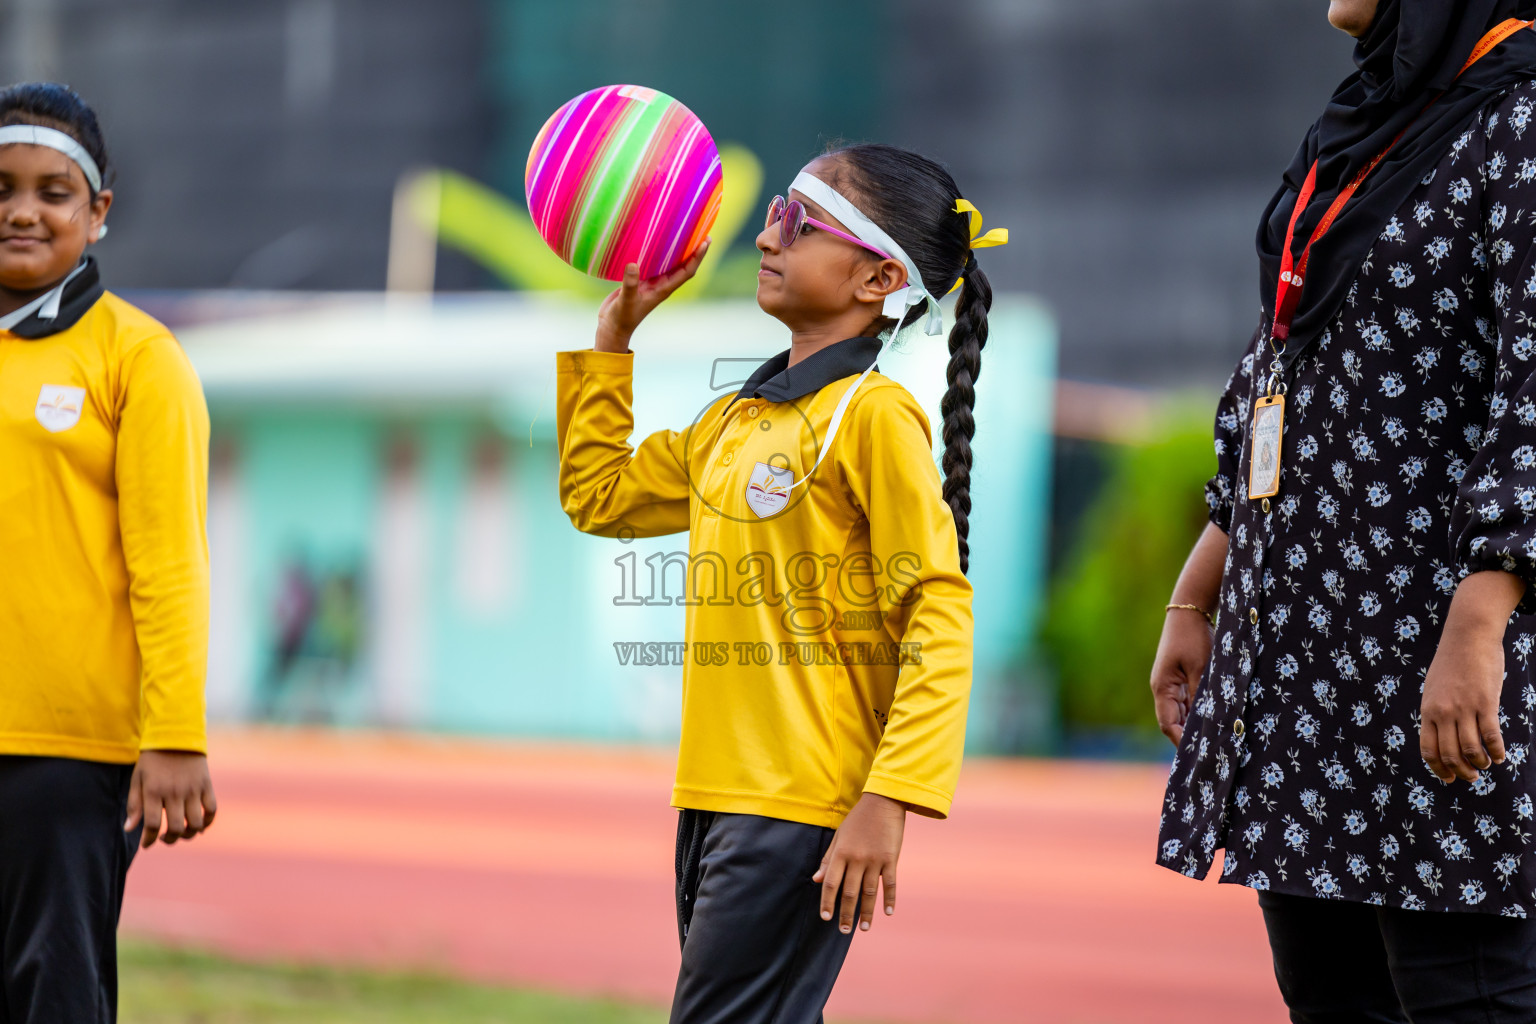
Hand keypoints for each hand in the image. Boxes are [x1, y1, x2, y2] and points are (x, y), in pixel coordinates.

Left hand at [125, 750, 216, 848]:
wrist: (176, 736)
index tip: (147, 844)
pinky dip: (207, 822)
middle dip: (170, 839)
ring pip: (196, 823)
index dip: (149, 839)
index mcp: (154, 791)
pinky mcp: (206, 785)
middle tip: (165, 837)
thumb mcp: (137, 780)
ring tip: (182, 831)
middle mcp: (174, 792)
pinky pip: (211, 810)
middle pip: (176, 828)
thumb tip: (129, 829)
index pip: (152, 824)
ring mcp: (193, 789)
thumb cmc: (153, 761)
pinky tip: (199, 824)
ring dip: (189, 833)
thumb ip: (134, 805)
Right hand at [594, 239, 710, 351]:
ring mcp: (651, 282)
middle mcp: (661, 284)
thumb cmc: (621, 317)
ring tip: (682, 230)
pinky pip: (652, 262)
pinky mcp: (640, 279)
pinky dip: (656, 251)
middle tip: (700, 229)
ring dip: (676, 248)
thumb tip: (633, 264)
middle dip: (692, 248)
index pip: (687, 271)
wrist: (612, 326)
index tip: (705, 241)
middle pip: (682, 263)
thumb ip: (629, 284)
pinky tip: (654, 240)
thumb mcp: (626, 301)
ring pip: (668, 261)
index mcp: (663, 289)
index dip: (697, 257)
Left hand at [813, 792, 904, 934]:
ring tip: (864, 928)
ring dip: (867, 912)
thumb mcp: (839, 837)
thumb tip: (816, 879)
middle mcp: (857, 859)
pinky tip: (887, 912)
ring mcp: (875, 860)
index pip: (831, 883)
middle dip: (846, 914)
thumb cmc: (858, 819)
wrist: (882, 802)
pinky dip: (889, 899)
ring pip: (869, 892)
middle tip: (844, 931)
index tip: (826, 918)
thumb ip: (828, 859)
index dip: (827, 902)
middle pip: (849, 892)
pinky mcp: (891, 859)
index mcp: (841, 853)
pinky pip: (890, 883)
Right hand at [1150, 607, 1213, 743]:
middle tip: (1210, 753)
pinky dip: (1198, 712)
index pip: (1168, 724)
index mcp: (1162, 688)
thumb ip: (1201, 695)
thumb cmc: (1193, 637)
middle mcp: (1163, 689)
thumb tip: (1207, 723)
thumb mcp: (1201, 668)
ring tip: (1213, 741)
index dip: (1182, 742)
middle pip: (1173, 722)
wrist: (1189, 610)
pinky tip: (1212, 719)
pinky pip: (1187, 702)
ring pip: (1181, 713)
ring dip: (1194, 726)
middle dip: (1189, 737)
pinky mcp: (1180, 677)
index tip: (1200, 755)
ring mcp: (1171, 683)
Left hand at [1419, 571, 1521, 782]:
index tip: (1449, 778)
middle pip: (1450, 754)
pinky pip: (1490, 736)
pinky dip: (1496, 751)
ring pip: (1471, 749)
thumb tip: (1442, 734)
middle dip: (1462, 772)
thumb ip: (1436, 711)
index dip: (1438, 768)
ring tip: (1487, 765)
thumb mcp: (1434, 689)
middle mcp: (1442, 712)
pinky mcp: (1485, 702)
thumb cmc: (1453, 663)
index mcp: (1427, 710)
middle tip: (1472, 777)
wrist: (1467, 637)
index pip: (1428, 749)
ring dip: (1480, 764)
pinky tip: (1501, 756)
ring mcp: (1463, 708)